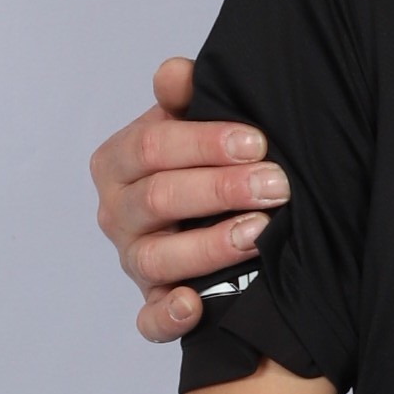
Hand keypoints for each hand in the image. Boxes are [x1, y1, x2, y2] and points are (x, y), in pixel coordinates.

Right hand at [91, 57, 284, 341]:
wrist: (205, 212)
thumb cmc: (197, 161)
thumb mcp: (188, 122)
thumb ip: (182, 97)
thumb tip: (176, 73)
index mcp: (118, 163)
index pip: (150, 147)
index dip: (204, 143)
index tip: (257, 141)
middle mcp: (118, 213)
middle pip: (159, 199)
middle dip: (221, 190)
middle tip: (275, 185)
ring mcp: (134, 261)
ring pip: (158, 258)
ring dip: (210, 246)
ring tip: (259, 233)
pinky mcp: (151, 304)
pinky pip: (149, 320)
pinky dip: (168, 317)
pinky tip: (195, 304)